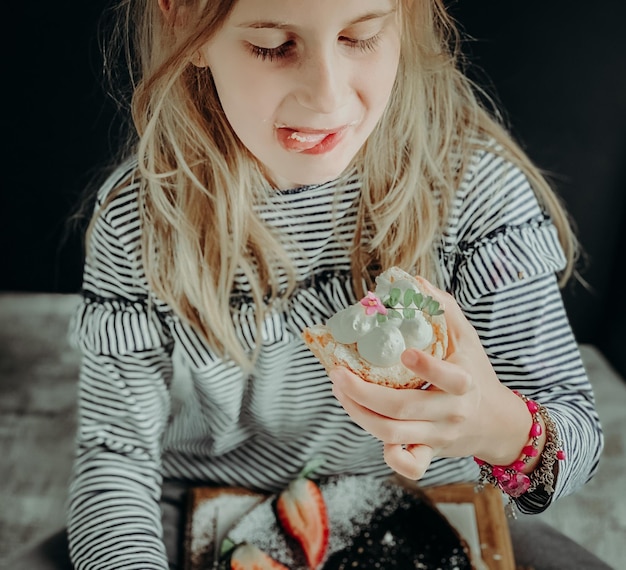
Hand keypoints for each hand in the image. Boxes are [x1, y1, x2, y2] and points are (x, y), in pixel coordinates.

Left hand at [329, 277, 532, 479]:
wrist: (497, 423)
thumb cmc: (476, 373)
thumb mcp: (468, 339)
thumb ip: (444, 310)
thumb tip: (415, 281)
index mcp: (464, 383)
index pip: (449, 379)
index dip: (427, 368)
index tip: (405, 352)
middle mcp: (451, 413)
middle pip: (403, 409)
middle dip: (363, 393)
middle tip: (337, 372)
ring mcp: (439, 437)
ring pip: (393, 434)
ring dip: (359, 414)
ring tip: (339, 390)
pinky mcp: (431, 452)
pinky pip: (409, 464)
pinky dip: (390, 456)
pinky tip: (366, 426)